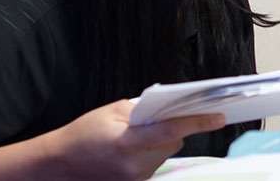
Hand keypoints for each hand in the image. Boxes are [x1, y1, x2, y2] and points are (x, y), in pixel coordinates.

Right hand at [36, 100, 227, 180]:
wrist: (60, 162)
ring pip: (167, 154)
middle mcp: (134, 163)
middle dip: (172, 129)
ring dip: (161, 143)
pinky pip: (156, 164)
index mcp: (128, 141)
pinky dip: (152, 153)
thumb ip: (143, 109)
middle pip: (174, 143)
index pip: (173, 130)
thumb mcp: (112, 111)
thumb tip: (171, 106)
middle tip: (154, 120)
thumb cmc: (83, 133)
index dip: (198, 122)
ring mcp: (135, 176)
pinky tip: (132, 149)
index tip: (218, 117)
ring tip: (136, 137)